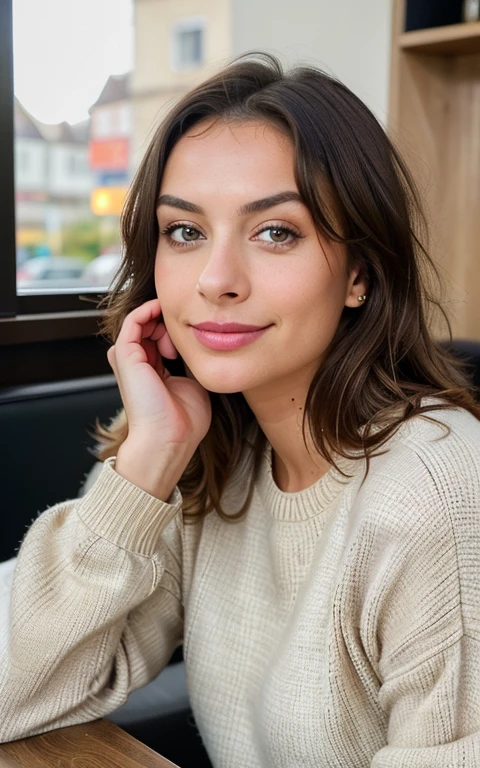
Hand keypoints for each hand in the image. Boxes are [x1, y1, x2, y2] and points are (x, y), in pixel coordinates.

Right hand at [107, 299, 211, 456]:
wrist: (169, 439)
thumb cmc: (183, 421)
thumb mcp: (194, 381)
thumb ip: (191, 360)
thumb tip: (199, 340)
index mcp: (151, 371)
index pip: (162, 337)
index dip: (181, 331)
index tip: (198, 339)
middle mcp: (137, 363)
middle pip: (153, 327)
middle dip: (173, 324)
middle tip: (188, 339)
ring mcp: (129, 358)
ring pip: (144, 321)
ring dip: (164, 320)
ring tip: (178, 336)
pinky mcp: (124, 354)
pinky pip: (134, 319)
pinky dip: (150, 310)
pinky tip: (165, 313)